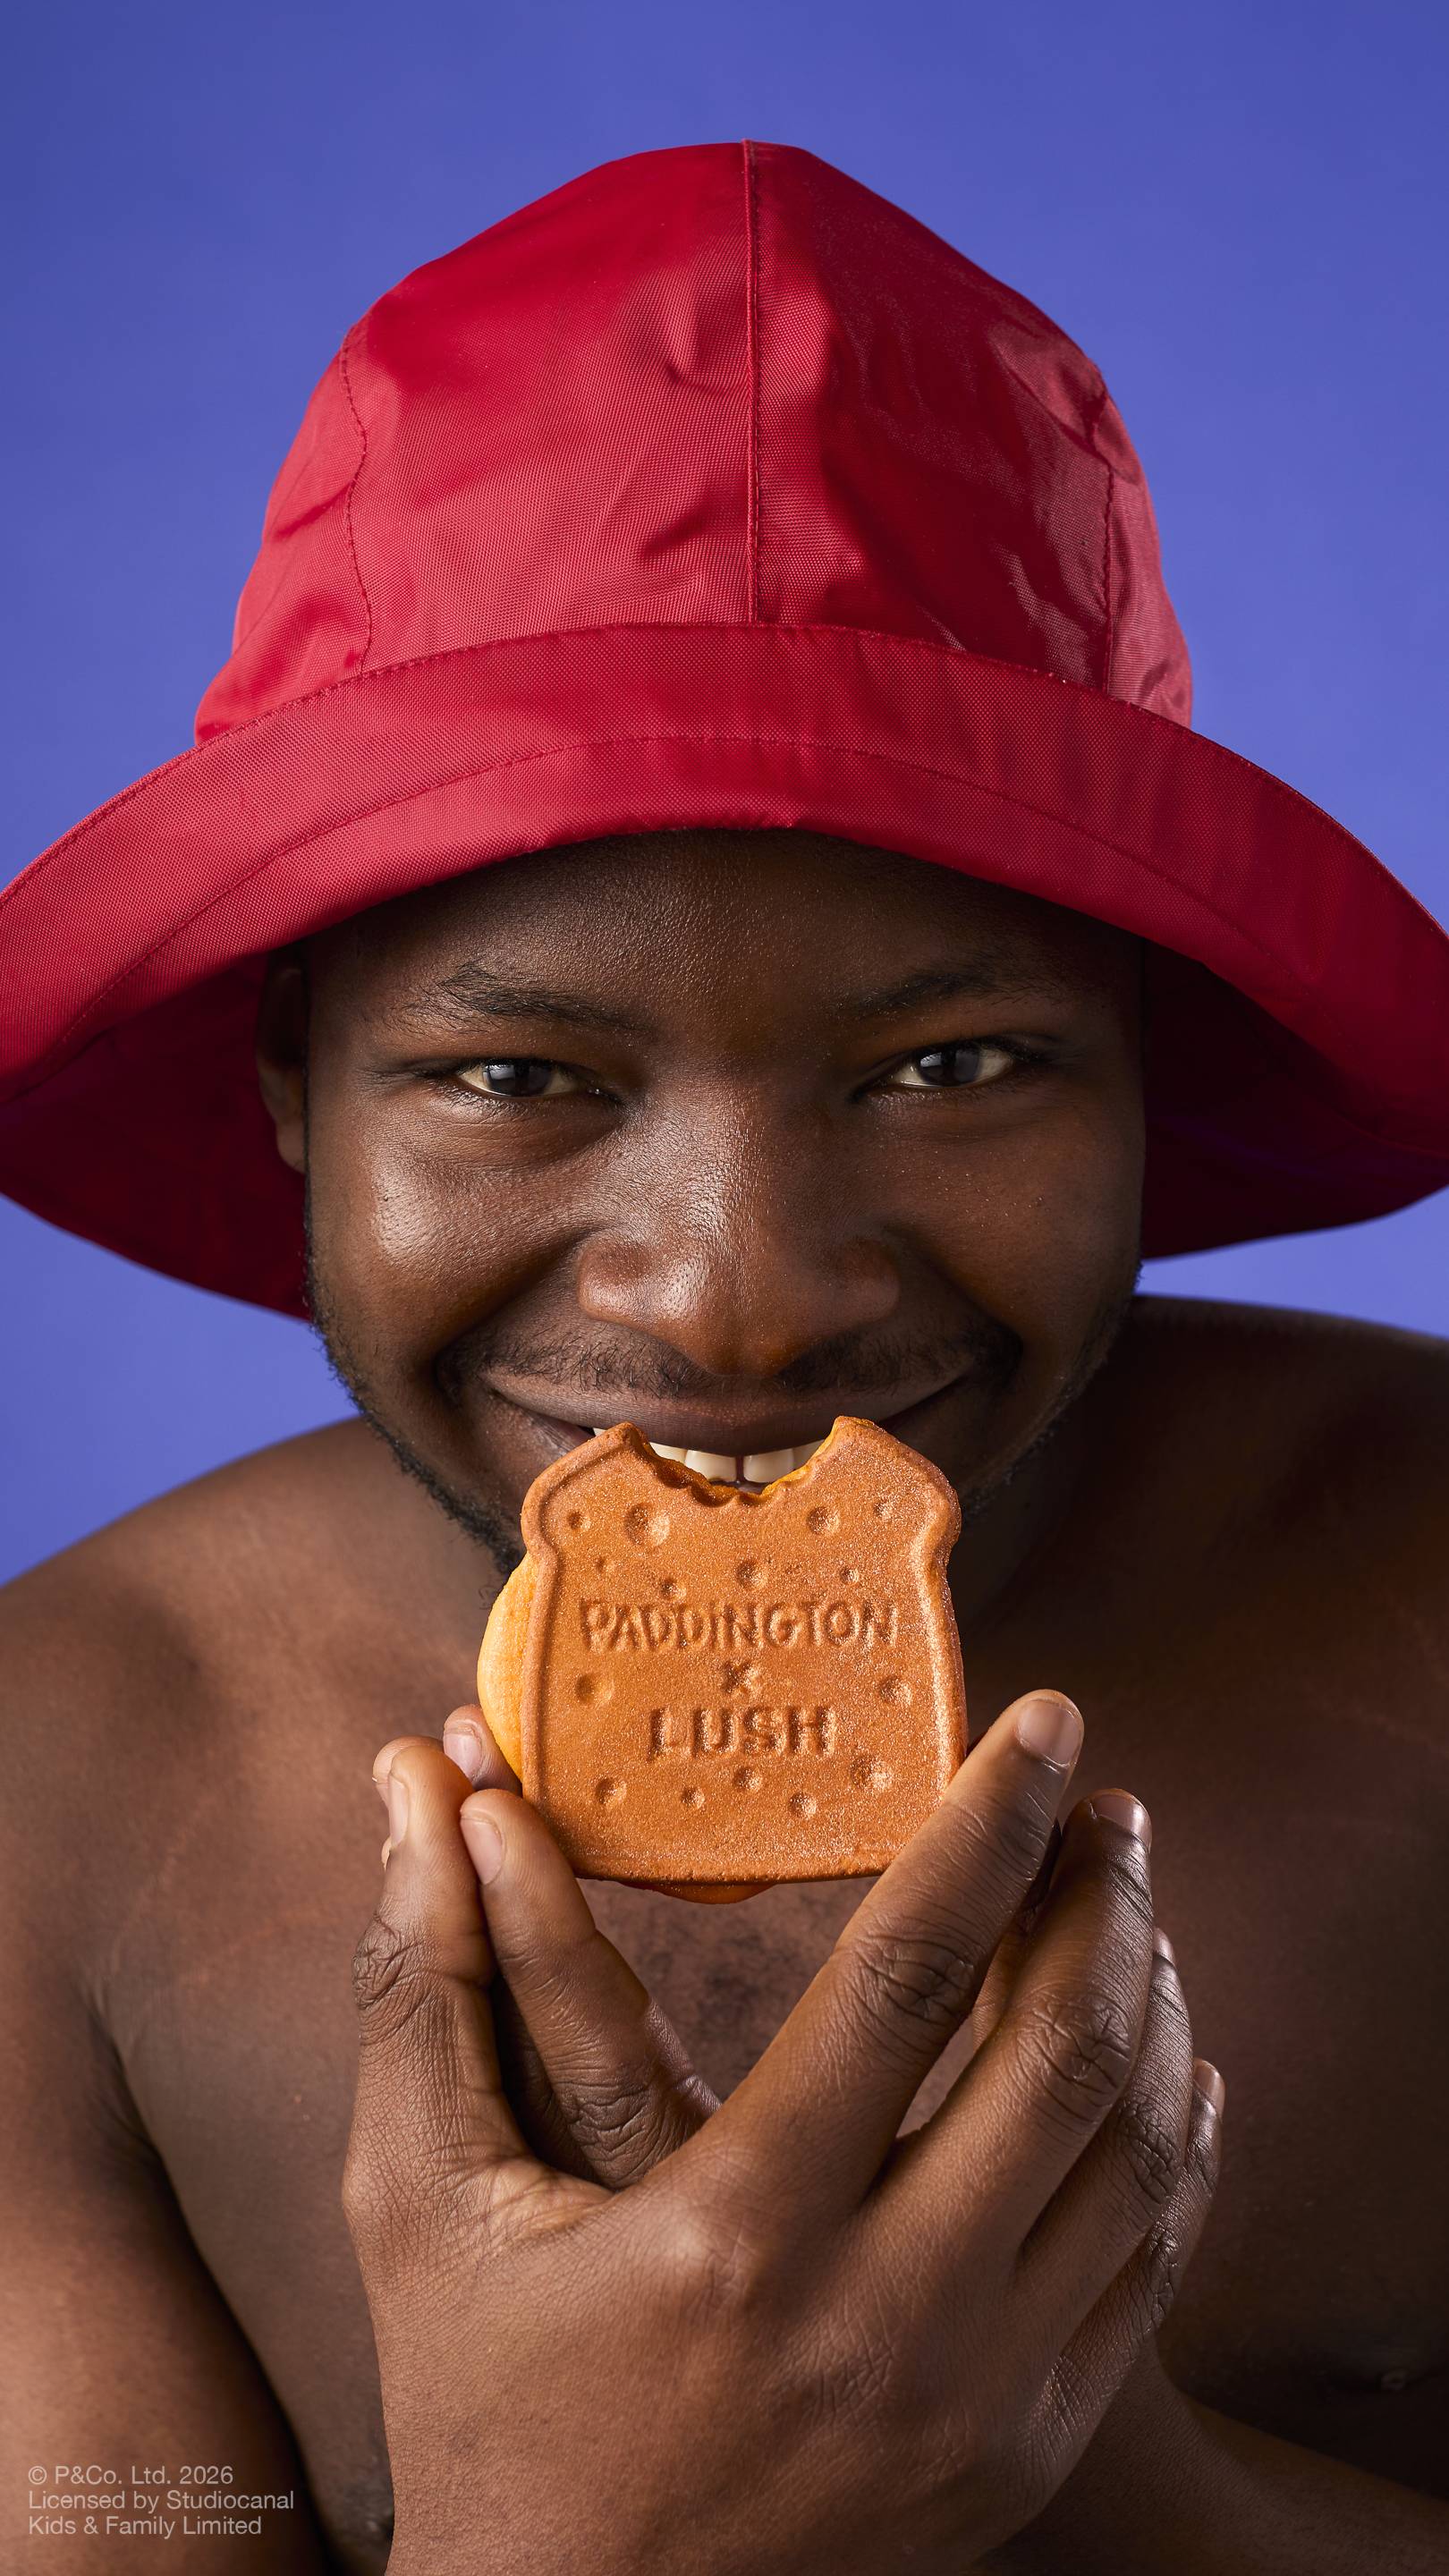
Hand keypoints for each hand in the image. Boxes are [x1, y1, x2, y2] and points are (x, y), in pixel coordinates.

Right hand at [346, 1693, 1222, 2575]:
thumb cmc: (482, 2408)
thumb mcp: (422, 2201)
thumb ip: (423, 1983)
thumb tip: (413, 1786)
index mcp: (735, 2234)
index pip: (907, 1978)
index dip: (986, 1827)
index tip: (1044, 1723)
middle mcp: (885, 2321)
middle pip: (1057, 2054)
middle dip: (1102, 1896)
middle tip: (1107, 1802)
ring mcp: (975, 2404)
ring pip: (1128, 2153)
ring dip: (1149, 2000)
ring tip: (1129, 1901)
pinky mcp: (1022, 2454)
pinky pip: (1152, 2263)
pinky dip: (1176, 2136)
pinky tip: (1163, 2053)